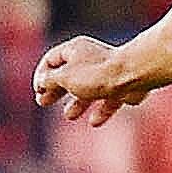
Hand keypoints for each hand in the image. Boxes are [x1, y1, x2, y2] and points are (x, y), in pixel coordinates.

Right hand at [33, 35, 147, 124]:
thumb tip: (42, 82)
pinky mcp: (123, 86)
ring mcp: (108, 73)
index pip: (51, 60)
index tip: (38, 90)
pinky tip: (94, 122)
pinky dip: (101, 110)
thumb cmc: (97, 74)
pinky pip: (109, 99)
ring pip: (89, 89)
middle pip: (69, 75)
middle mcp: (91, 59)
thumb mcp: (65, 77)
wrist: (133, 76)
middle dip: (56, 90)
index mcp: (74, 50)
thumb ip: (51, 80)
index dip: (41, 75)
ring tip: (69, 115)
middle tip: (43, 102)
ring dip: (77, 103)